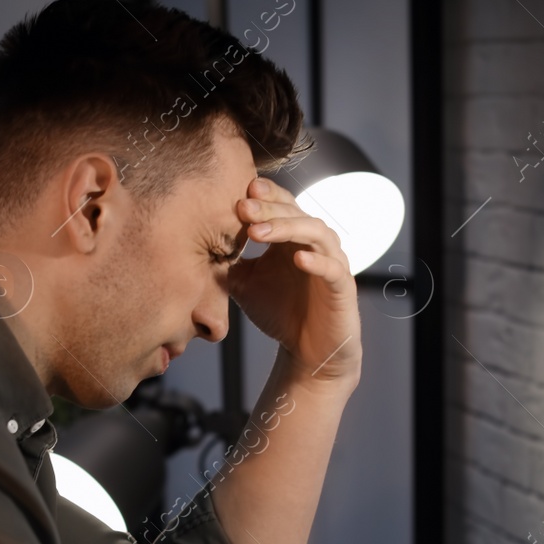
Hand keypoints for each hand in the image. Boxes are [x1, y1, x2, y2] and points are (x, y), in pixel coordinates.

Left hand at [227, 176, 361, 385]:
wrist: (306, 351)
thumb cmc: (279, 313)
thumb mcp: (244, 284)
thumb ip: (228, 262)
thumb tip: (201, 242)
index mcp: (292, 237)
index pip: (282, 204)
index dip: (265, 195)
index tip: (239, 192)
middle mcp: (314, 243)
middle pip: (296, 212)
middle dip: (268, 208)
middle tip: (243, 207)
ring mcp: (332, 261)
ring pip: (316, 232)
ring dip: (287, 228)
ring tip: (258, 232)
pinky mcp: (343, 286)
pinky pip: (333, 268)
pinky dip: (317, 261)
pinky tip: (297, 259)